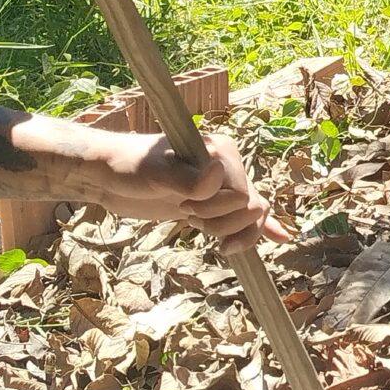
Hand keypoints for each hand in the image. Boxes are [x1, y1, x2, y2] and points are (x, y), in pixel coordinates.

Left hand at [82, 128, 290, 248]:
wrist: (108, 176)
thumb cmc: (128, 167)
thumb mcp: (154, 173)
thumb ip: (187, 179)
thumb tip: (217, 179)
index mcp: (222, 152)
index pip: (241, 194)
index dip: (217, 209)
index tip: (184, 207)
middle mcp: (228, 168)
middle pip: (251, 208)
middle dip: (223, 223)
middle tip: (188, 217)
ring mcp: (221, 188)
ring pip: (252, 216)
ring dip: (233, 233)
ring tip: (204, 233)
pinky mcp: (212, 205)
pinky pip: (246, 216)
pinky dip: (264, 227)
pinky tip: (281, 237)